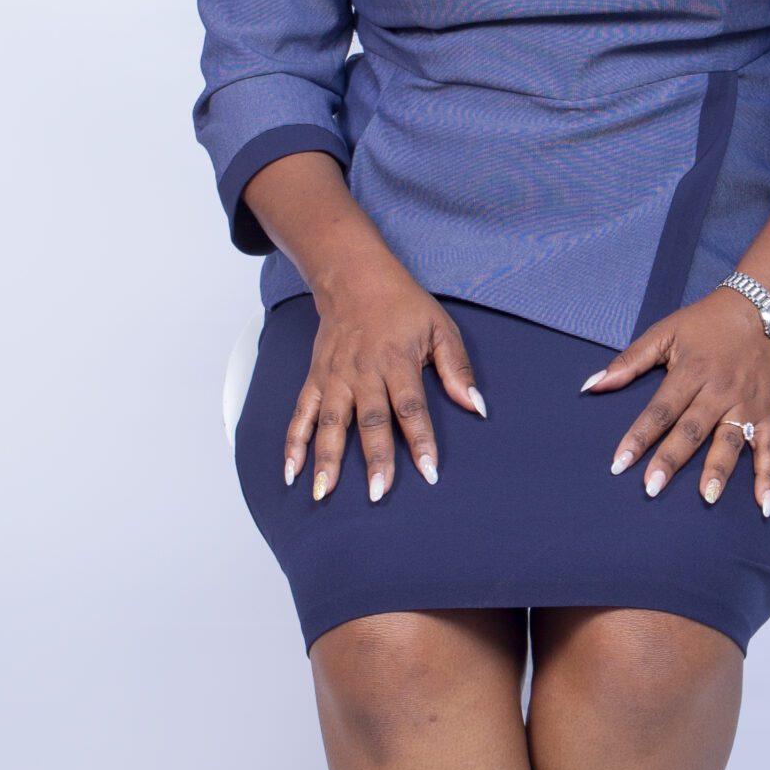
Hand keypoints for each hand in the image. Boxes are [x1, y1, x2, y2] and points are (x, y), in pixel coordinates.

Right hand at [287, 260, 486, 501]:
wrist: (354, 277)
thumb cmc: (402, 304)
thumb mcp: (440, 327)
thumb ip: (458, 368)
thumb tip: (477, 406)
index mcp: (398, 361)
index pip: (411, 407)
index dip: (421, 441)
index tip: (429, 472)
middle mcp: (364, 372)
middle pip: (370, 421)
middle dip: (374, 459)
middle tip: (377, 493)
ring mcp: (335, 377)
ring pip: (331, 423)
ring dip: (327, 459)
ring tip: (325, 492)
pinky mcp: (316, 378)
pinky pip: (302, 413)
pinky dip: (294, 442)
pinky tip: (292, 472)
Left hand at [583, 286, 769, 515]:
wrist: (763, 309)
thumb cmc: (707, 323)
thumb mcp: (666, 332)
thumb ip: (629, 361)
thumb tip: (592, 385)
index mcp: (691, 371)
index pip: (660, 410)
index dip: (638, 437)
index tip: (619, 464)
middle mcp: (719, 391)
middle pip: (691, 430)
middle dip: (671, 460)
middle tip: (651, 488)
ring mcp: (746, 404)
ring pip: (730, 441)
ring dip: (718, 470)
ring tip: (706, 497)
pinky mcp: (769, 413)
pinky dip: (768, 477)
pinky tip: (764, 503)